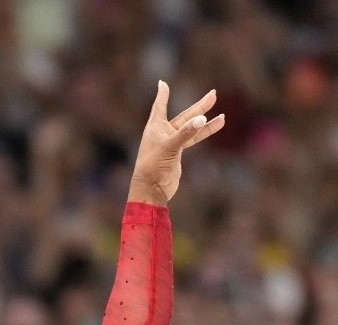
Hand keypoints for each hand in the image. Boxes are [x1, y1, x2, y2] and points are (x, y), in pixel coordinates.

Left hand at [128, 82, 224, 204]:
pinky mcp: (177, 153)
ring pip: (191, 128)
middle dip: (199, 106)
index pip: (160, 106)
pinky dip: (203, 133)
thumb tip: (202, 119)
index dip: (163, 94)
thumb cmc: (154, 166)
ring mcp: (171, 143)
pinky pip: (193, 140)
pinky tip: (216, 126)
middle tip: (213, 94)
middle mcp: (163, 132)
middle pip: (184, 115)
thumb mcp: (170, 147)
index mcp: (155, 127)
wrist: (152, 189)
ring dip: (206, 121)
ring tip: (223, 115)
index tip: (163, 83)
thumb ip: (186, 133)